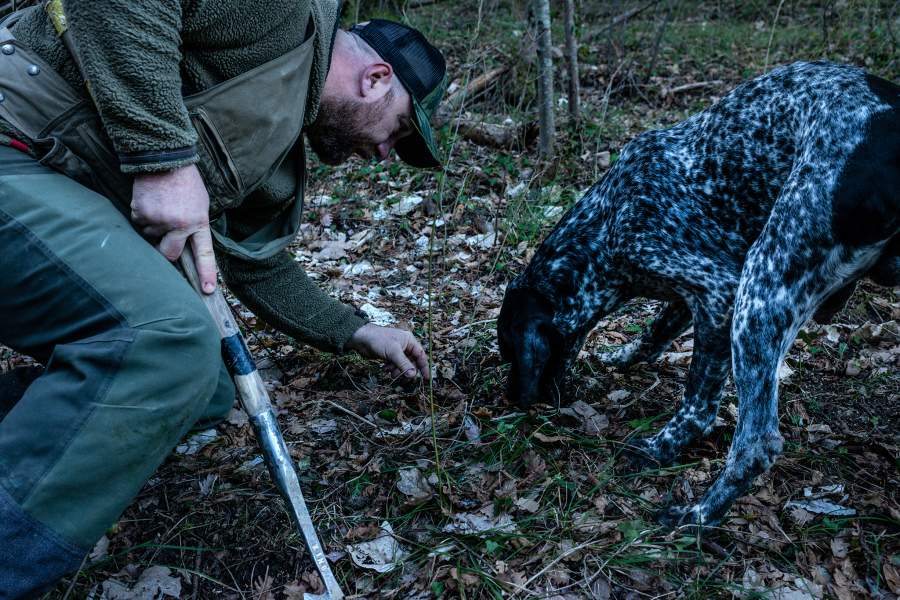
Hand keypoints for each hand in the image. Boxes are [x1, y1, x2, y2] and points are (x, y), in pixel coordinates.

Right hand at [131, 164, 216, 293]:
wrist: (165, 159)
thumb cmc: (186, 183)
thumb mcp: (200, 204)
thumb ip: (195, 226)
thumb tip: (185, 248)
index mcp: (199, 222)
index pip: (204, 253)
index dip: (206, 273)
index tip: (207, 291)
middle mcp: (180, 224)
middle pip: (169, 254)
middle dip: (166, 250)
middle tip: (166, 235)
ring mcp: (159, 220)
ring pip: (151, 238)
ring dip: (154, 229)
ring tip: (160, 207)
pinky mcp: (141, 214)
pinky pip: (139, 225)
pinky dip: (142, 218)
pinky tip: (150, 203)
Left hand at [347, 323, 430, 379]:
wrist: (361, 338)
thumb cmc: (379, 340)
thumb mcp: (393, 352)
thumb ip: (404, 364)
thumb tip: (413, 375)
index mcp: (409, 340)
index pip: (420, 355)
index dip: (424, 366)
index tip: (426, 378)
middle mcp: (405, 346)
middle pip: (411, 362)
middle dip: (406, 370)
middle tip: (402, 378)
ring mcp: (397, 351)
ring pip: (403, 365)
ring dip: (398, 371)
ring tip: (390, 372)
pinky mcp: (389, 356)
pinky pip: (395, 365)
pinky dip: (392, 369)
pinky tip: (385, 368)